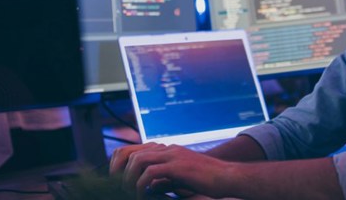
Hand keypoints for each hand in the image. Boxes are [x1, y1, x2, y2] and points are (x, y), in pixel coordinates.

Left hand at [110, 143, 234, 198]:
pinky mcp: (177, 166)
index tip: (118, 181)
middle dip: (119, 172)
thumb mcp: (180, 179)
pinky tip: (142, 196)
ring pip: (137, 160)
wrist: (227, 178)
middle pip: (130, 152)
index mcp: (166, 151)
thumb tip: (150, 186)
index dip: (120, 164)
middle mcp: (167, 149)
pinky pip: (150, 172)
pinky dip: (141, 185)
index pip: (133, 150)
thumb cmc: (207, 181)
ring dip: (128, 179)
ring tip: (129, 193)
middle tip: (120, 189)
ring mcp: (172, 156)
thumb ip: (164, 180)